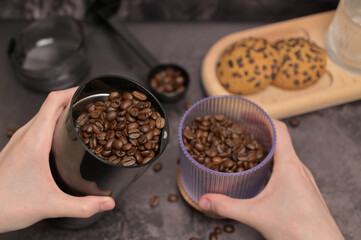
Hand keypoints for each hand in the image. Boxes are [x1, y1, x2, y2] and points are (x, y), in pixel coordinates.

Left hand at [0, 88, 114, 232]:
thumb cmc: (7, 205)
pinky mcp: (18, 147)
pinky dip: (53, 122)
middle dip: (73, 100)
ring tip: (83, 117)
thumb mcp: (50, 205)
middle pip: (51, 104)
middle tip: (94, 107)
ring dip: (62, 110)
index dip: (73, 91)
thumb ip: (83, 206)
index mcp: (34, 140)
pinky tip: (64, 135)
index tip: (90, 92)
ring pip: (43, 114)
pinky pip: (38, 125)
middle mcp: (26, 135)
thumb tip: (108, 204)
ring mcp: (20, 140)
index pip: (53, 101)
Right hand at [198, 120, 343, 239]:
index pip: (279, 129)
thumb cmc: (298, 230)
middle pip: (280, 140)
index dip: (262, 118)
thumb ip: (227, 206)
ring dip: (266, 149)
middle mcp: (299, 169)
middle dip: (259, 133)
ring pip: (284, 155)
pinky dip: (273, 164)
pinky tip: (262, 175)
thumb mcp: (256, 215)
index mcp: (289, 165)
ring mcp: (303, 180)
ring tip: (248, 150)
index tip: (246, 115)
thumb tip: (203, 200)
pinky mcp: (303, 191)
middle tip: (241, 132)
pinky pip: (287, 169)